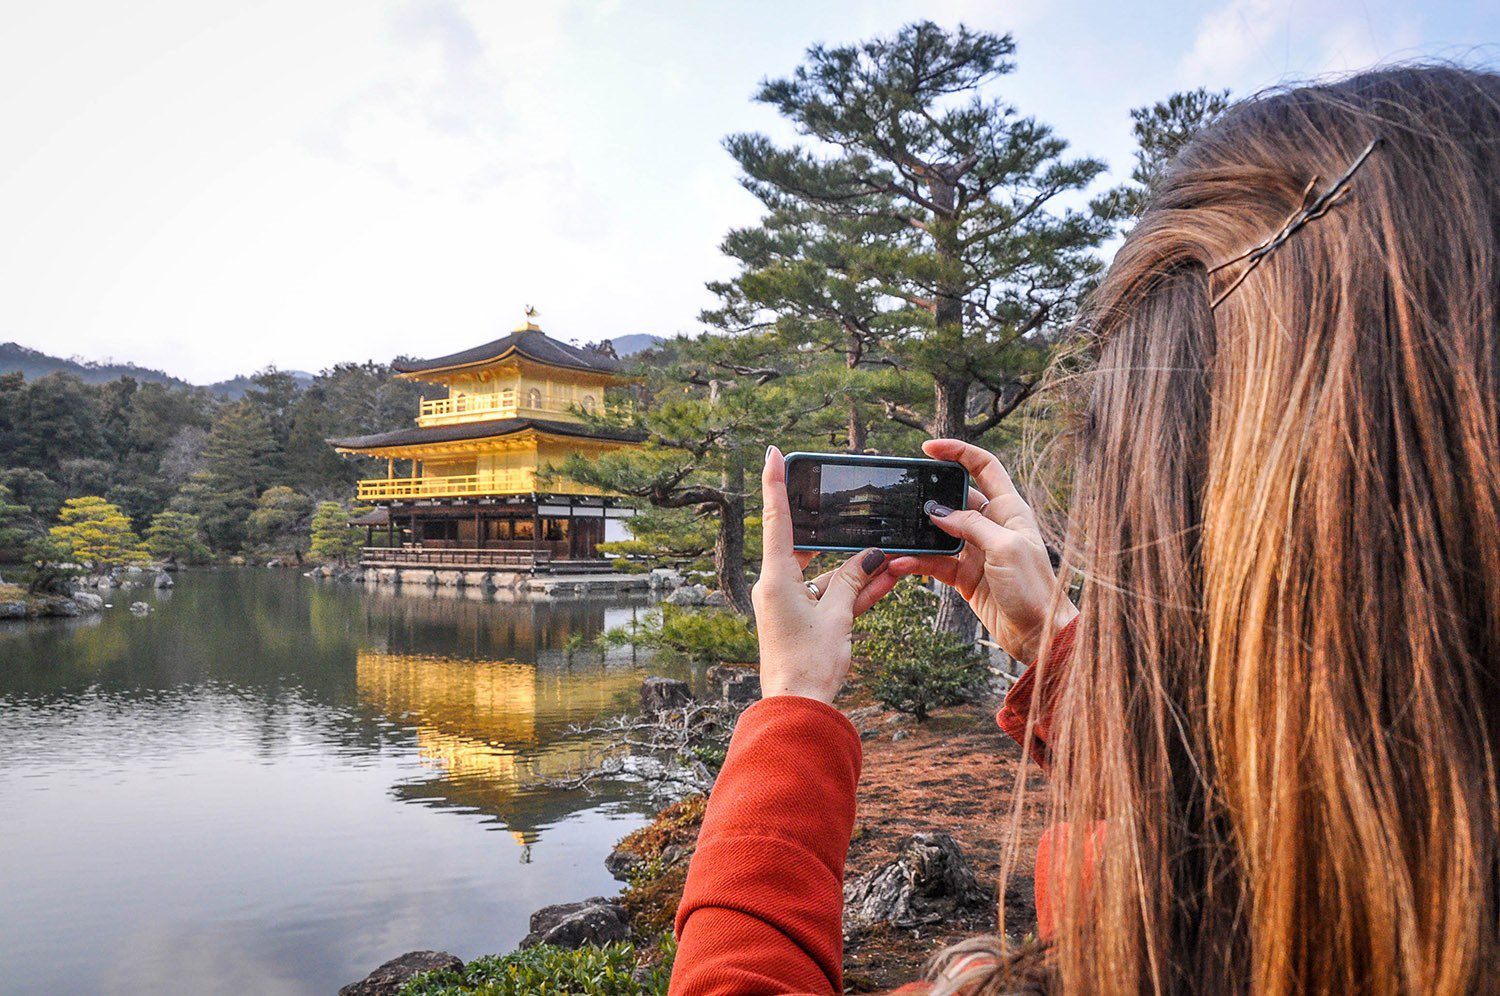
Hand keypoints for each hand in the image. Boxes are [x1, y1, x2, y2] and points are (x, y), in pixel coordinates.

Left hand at [752, 446, 899, 703]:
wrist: (799, 708)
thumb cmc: (809, 664)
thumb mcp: (838, 616)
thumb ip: (854, 581)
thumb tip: (871, 556)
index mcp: (775, 578)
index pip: (776, 519)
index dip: (776, 483)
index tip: (774, 452)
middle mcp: (778, 586)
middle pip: (807, 545)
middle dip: (837, 532)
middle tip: (851, 506)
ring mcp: (791, 604)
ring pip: (827, 574)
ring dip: (857, 568)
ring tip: (891, 554)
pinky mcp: (806, 622)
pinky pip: (832, 596)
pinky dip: (855, 590)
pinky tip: (887, 576)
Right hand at [887, 439, 1076, 662]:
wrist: (1039, 634)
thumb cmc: (1034, 588)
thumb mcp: (1004, 548)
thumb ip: (971, 525)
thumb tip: (938, 512)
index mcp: (1010, 510)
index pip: (984, 467)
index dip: (958, 453)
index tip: (929, 448)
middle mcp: (992, 525)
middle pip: (955, 498)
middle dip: (929, 496)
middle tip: (903, 495)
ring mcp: (976, 550)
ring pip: (940, 532)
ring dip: (919, 534)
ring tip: (897, 533)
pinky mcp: (964, 576)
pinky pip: (935, 562)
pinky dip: (918, 562)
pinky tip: (902, 563)